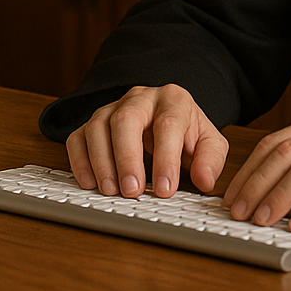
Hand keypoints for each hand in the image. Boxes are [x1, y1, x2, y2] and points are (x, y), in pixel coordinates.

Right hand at [65, 84, 228, 198]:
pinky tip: (89, 183)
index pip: (168, 124)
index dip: (166, 158)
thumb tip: (204, 179)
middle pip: (127, 119)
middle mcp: (140, 99)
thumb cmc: (187, 132)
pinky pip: (79, 137)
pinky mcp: (93, 123)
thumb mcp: (209, 143)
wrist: (167, 117)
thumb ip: (211, 160)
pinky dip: (80, 160)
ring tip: (110, 191)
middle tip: (132, 191)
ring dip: (102, 161)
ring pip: (98, 126)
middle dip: (128, 157)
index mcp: (173, 99)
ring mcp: (113, 108)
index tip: (165, 189)